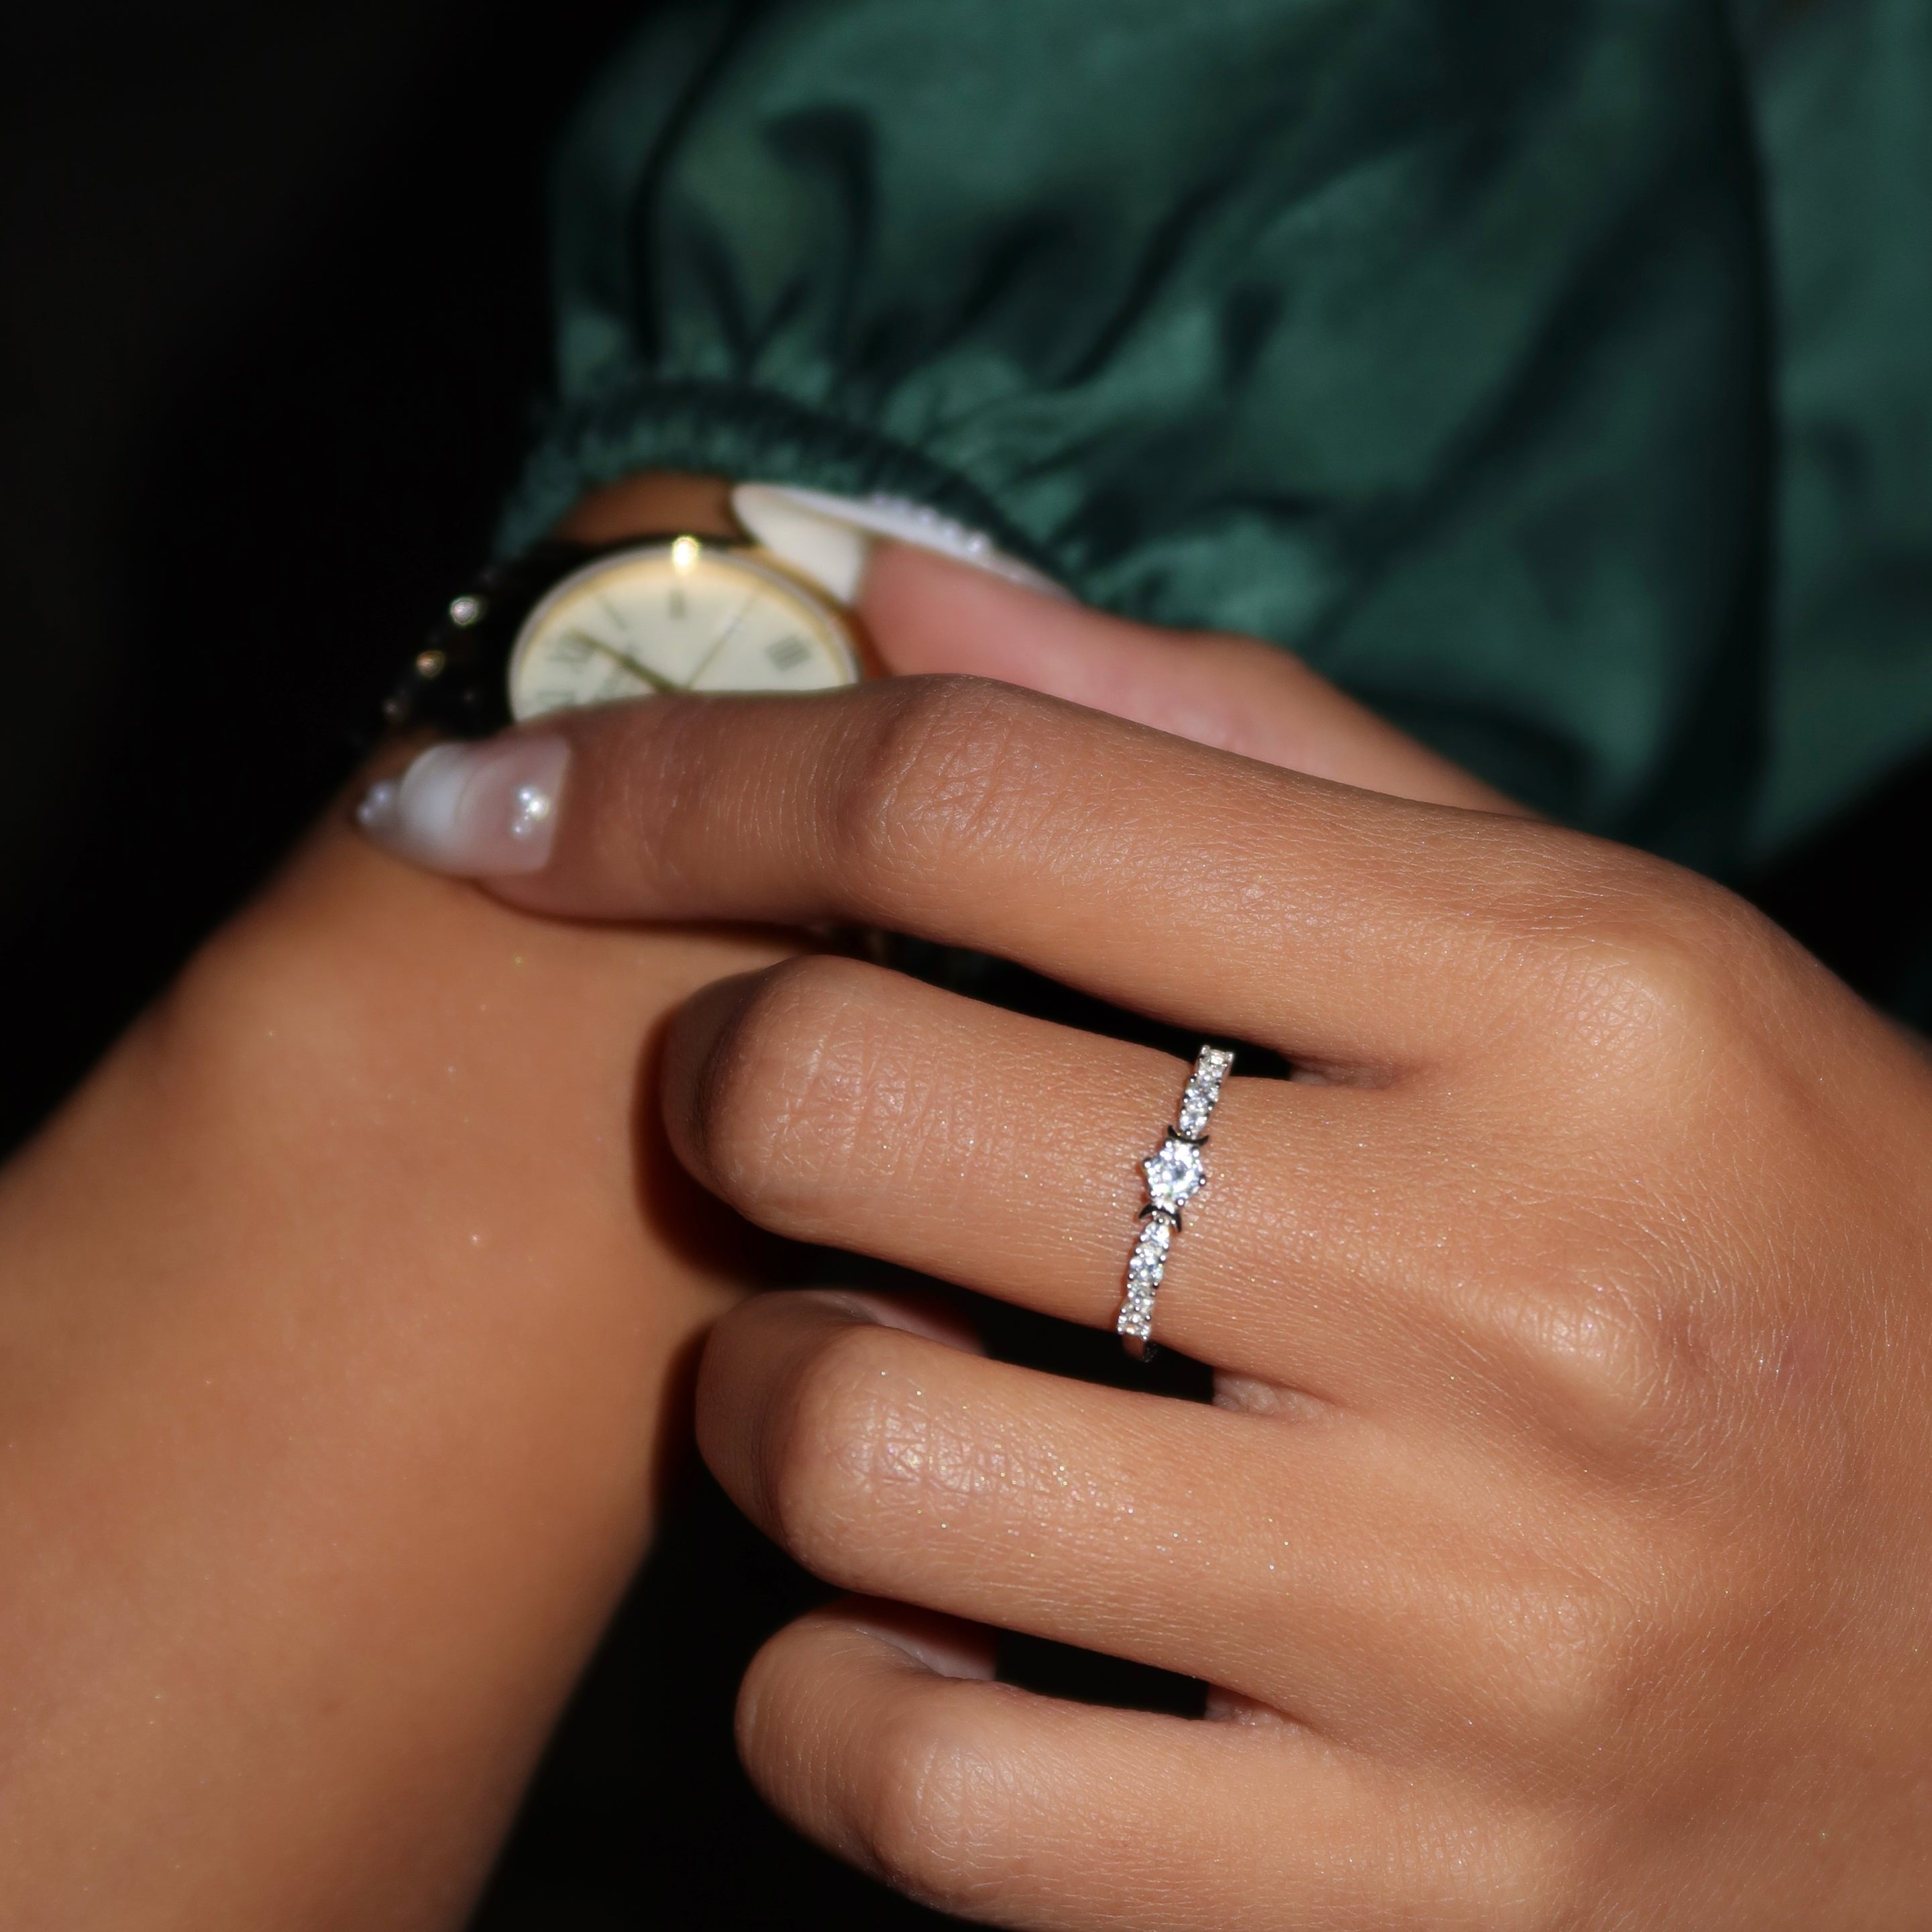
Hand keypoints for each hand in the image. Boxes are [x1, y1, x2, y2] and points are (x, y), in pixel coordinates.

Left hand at [420, 579, 1931, 1927]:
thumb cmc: (1777, 1236)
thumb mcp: (1581, 943)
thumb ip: (1233, 751)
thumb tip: (900, 591)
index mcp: (1573, 999)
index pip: (984, 802)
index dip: (679, 774)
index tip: (502, 793)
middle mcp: (1525, 1296)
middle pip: (842, 1097)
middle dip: (722, 1084)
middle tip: (787, 1112)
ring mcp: (1464, 1631)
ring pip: (841, 1448)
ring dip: (762, 1390)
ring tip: (866, 1373)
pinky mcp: (1402, 1897)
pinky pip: (921, 1790)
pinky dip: (833, 1692)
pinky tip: (925, 1624)